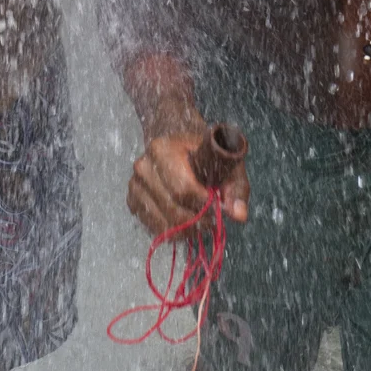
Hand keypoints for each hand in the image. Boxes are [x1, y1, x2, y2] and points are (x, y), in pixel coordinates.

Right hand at [127, 107, 250, 234]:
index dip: (204, 206)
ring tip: (199, 222)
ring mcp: (135, 184)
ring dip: (185, 230)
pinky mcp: (132, 199)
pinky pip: (152, 225)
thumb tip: (238, 215)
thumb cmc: (201, 151)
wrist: (172, 140)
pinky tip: (183, 221)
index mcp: (162, 150)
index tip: (218, 209)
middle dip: (197, 221)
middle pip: (172, 209)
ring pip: (162, 222)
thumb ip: (236, 187)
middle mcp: (143, 166)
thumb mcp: (224, 161)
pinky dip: (171, 229)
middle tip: (211, 221)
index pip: (183, 189)